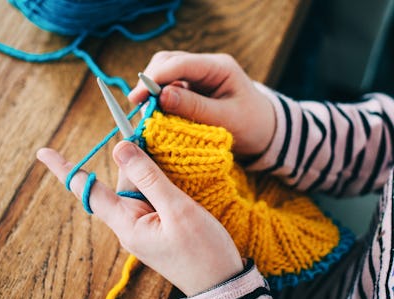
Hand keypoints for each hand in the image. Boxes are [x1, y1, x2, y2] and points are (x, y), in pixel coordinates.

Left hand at [37, 142, 243, 296]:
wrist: (222, 284)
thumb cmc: (202, 251)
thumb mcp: (177, 210)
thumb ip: (149, 177)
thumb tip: (120, 147)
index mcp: (126, 223)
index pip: (88, 191)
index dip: (65, 169)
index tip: (43, 152)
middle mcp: (128, 224)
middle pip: (120, 181)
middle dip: (132, 157)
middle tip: (145, 130)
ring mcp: (143, 225)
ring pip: (138, 186)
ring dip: (149, 168)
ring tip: (168, 156)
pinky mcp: (156, 225)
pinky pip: (150, 196)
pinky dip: (157, 180)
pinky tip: (172, 172)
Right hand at [129, 51, 275, 155]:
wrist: (264, 133)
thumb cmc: (251, 126)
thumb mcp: (226, 119)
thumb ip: (194, 108)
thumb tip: (161, 97)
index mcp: (219, 67)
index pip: (180, 63)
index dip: (156, 78)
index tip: (138, 97)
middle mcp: (206, 66)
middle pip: (167, 62)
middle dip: (149, 81)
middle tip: (136, 105)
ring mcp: (198, 76)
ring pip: (164, 73)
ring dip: (151, 90)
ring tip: (143, 111)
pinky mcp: (192, 88)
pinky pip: (168, 87)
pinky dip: (158, 99)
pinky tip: (153, 113)